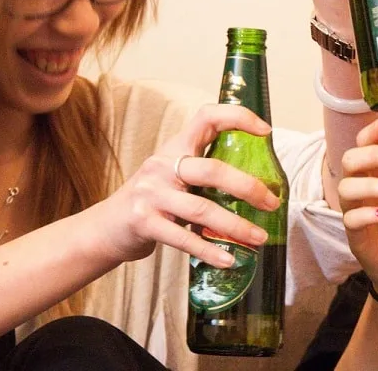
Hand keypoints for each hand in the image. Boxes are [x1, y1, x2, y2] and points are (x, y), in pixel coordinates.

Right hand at [87, 104, 280, 267]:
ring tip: (259, 239)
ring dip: (236, 226)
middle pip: (212, 170)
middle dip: (247, 187)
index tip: (265, 130)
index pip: (206, 117)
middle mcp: (162, 164)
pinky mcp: (143, 222)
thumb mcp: (173, 176)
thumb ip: (204, 173)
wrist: (105, 228)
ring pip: (202, 208)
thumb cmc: (152, 200)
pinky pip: (184, 238)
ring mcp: (151, 193)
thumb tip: (257, 185)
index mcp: (175, 147)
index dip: (237, 117)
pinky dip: (210, 251)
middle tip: (272, 203)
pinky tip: (229, 259)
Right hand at [337, 116, 377, 301]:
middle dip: (370, 153)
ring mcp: (356, 214)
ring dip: (370, 185)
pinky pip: (351, 221)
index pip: (363, 145)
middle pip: (349, 161)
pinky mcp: (357, 238)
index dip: (370, 132)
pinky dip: (366, 214)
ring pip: (346, 188)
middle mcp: (363, 192)